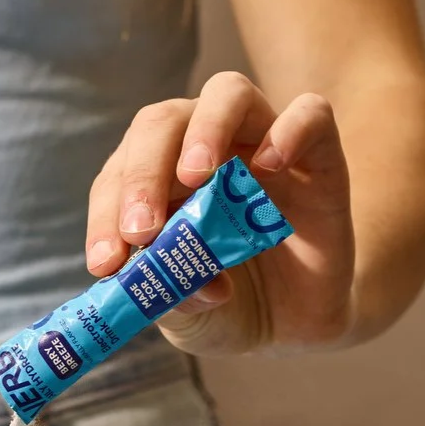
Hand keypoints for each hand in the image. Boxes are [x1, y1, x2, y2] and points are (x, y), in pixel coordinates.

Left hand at [86, 71, 356, 356]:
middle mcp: (206, 152)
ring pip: (228, 93)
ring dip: (205, 130)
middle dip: (143, 172)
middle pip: (163, 122)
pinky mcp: (319, 159)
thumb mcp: (187, 316)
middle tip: (141, 229)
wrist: (290, 331)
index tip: (105, 263)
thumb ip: (172, 296)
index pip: (120, 174)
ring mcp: (261, 147)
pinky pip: (310, 114)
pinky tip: (269, 167)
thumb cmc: (226, 310)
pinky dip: (288, 131)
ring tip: (194, 178)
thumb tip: (175, 280)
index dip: (106, 213)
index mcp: (157, 182)